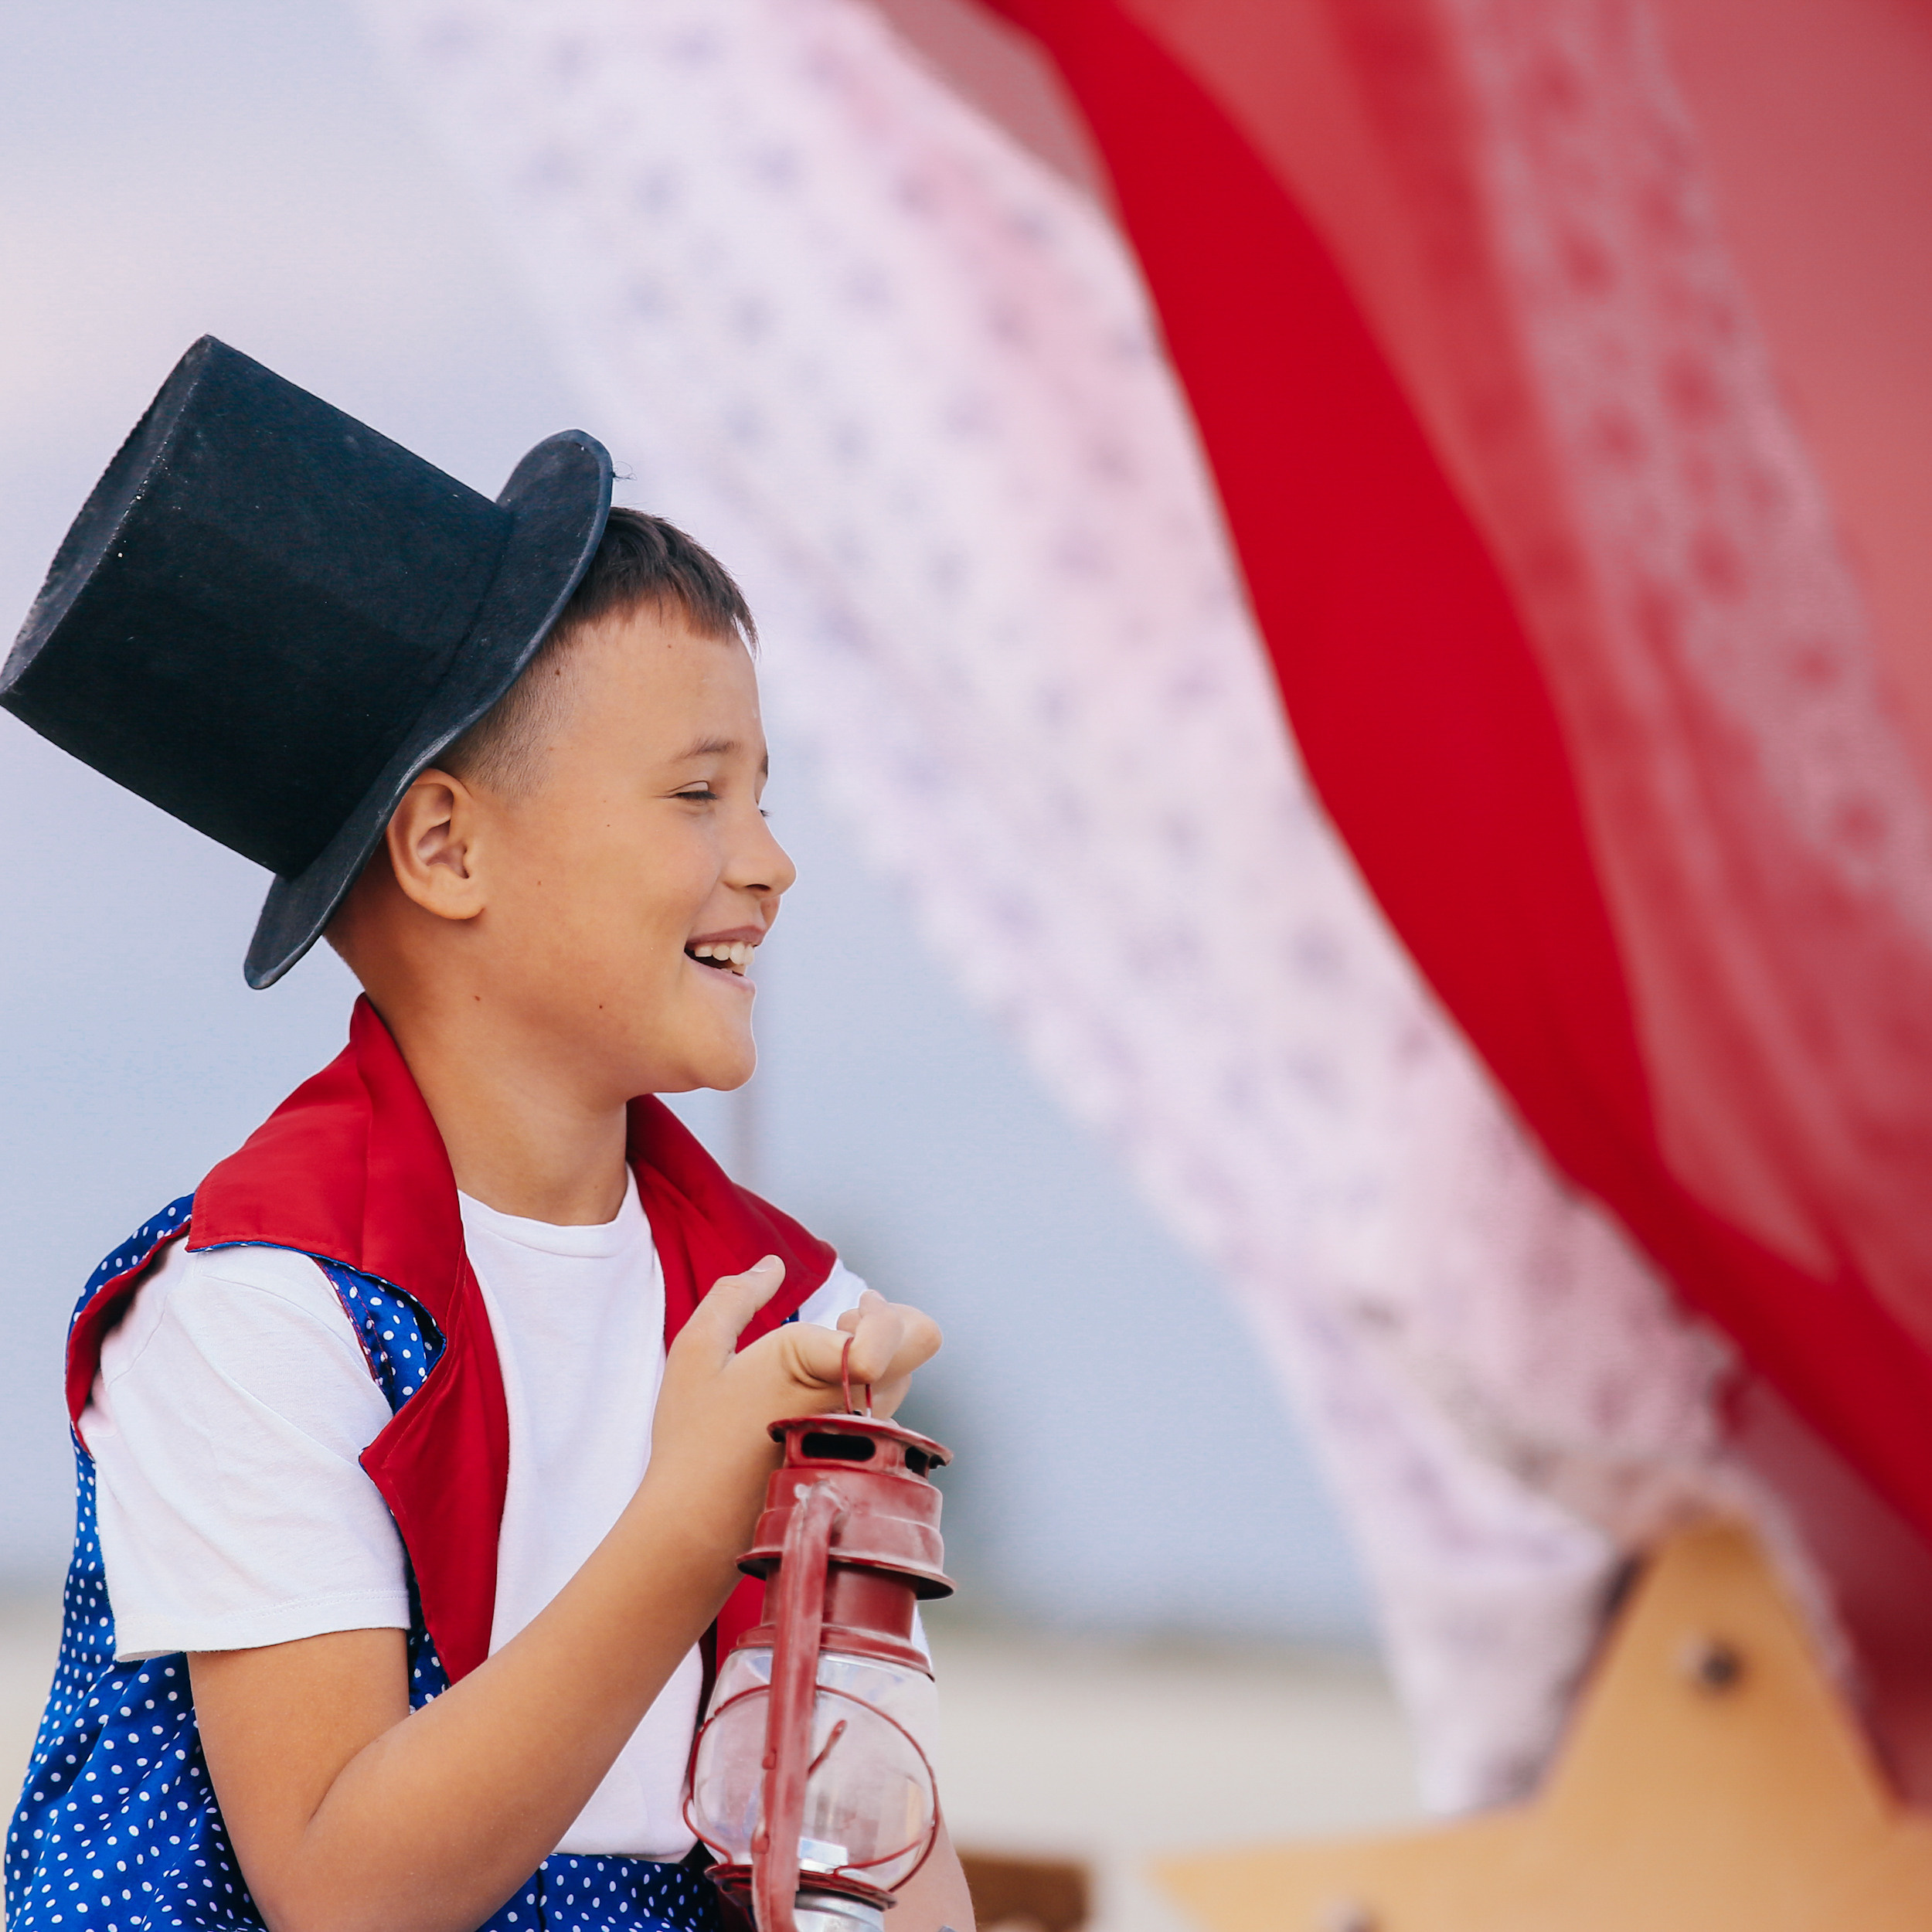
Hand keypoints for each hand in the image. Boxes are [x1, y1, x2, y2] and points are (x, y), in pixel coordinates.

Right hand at [645, 1261, 941, 1557]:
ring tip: (826, 1359)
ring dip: (878, 1354)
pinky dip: (865, 1387)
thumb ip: (735, 1296)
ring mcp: (861, 1436)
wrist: (696, 1525)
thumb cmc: (693, 1437)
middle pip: (920, 1342)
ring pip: (903, 1373)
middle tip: (846, 1323)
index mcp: (818, 1368)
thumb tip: (773, 1266)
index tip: (849, 1313)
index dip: (879, 1316)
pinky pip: (886, 1405)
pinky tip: (819, 1396)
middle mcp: (854, 1404)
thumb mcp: (697, 1350)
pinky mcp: (860, 1459)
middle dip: (890, 1322)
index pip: (890, 1333)